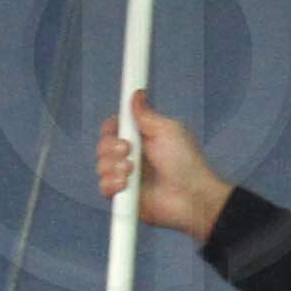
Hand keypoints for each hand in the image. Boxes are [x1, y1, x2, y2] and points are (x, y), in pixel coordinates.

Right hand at [93, 89, 231, 242]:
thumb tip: (137, 93)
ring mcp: (126, 177)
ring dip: (114, 166)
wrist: (190, 196)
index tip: (118, 128)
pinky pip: (103, 187)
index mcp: (141, 138)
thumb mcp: (167, 131)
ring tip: (132, 171)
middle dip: (111, 147)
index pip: (114, 128)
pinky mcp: (123, 197)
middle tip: (129, 150)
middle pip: (103, 145)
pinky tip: (126, 185)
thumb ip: (146, 114)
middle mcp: (131, 156)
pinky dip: (112, 184)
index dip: (112, 127)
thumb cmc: (185, 162)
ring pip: (101, 166)